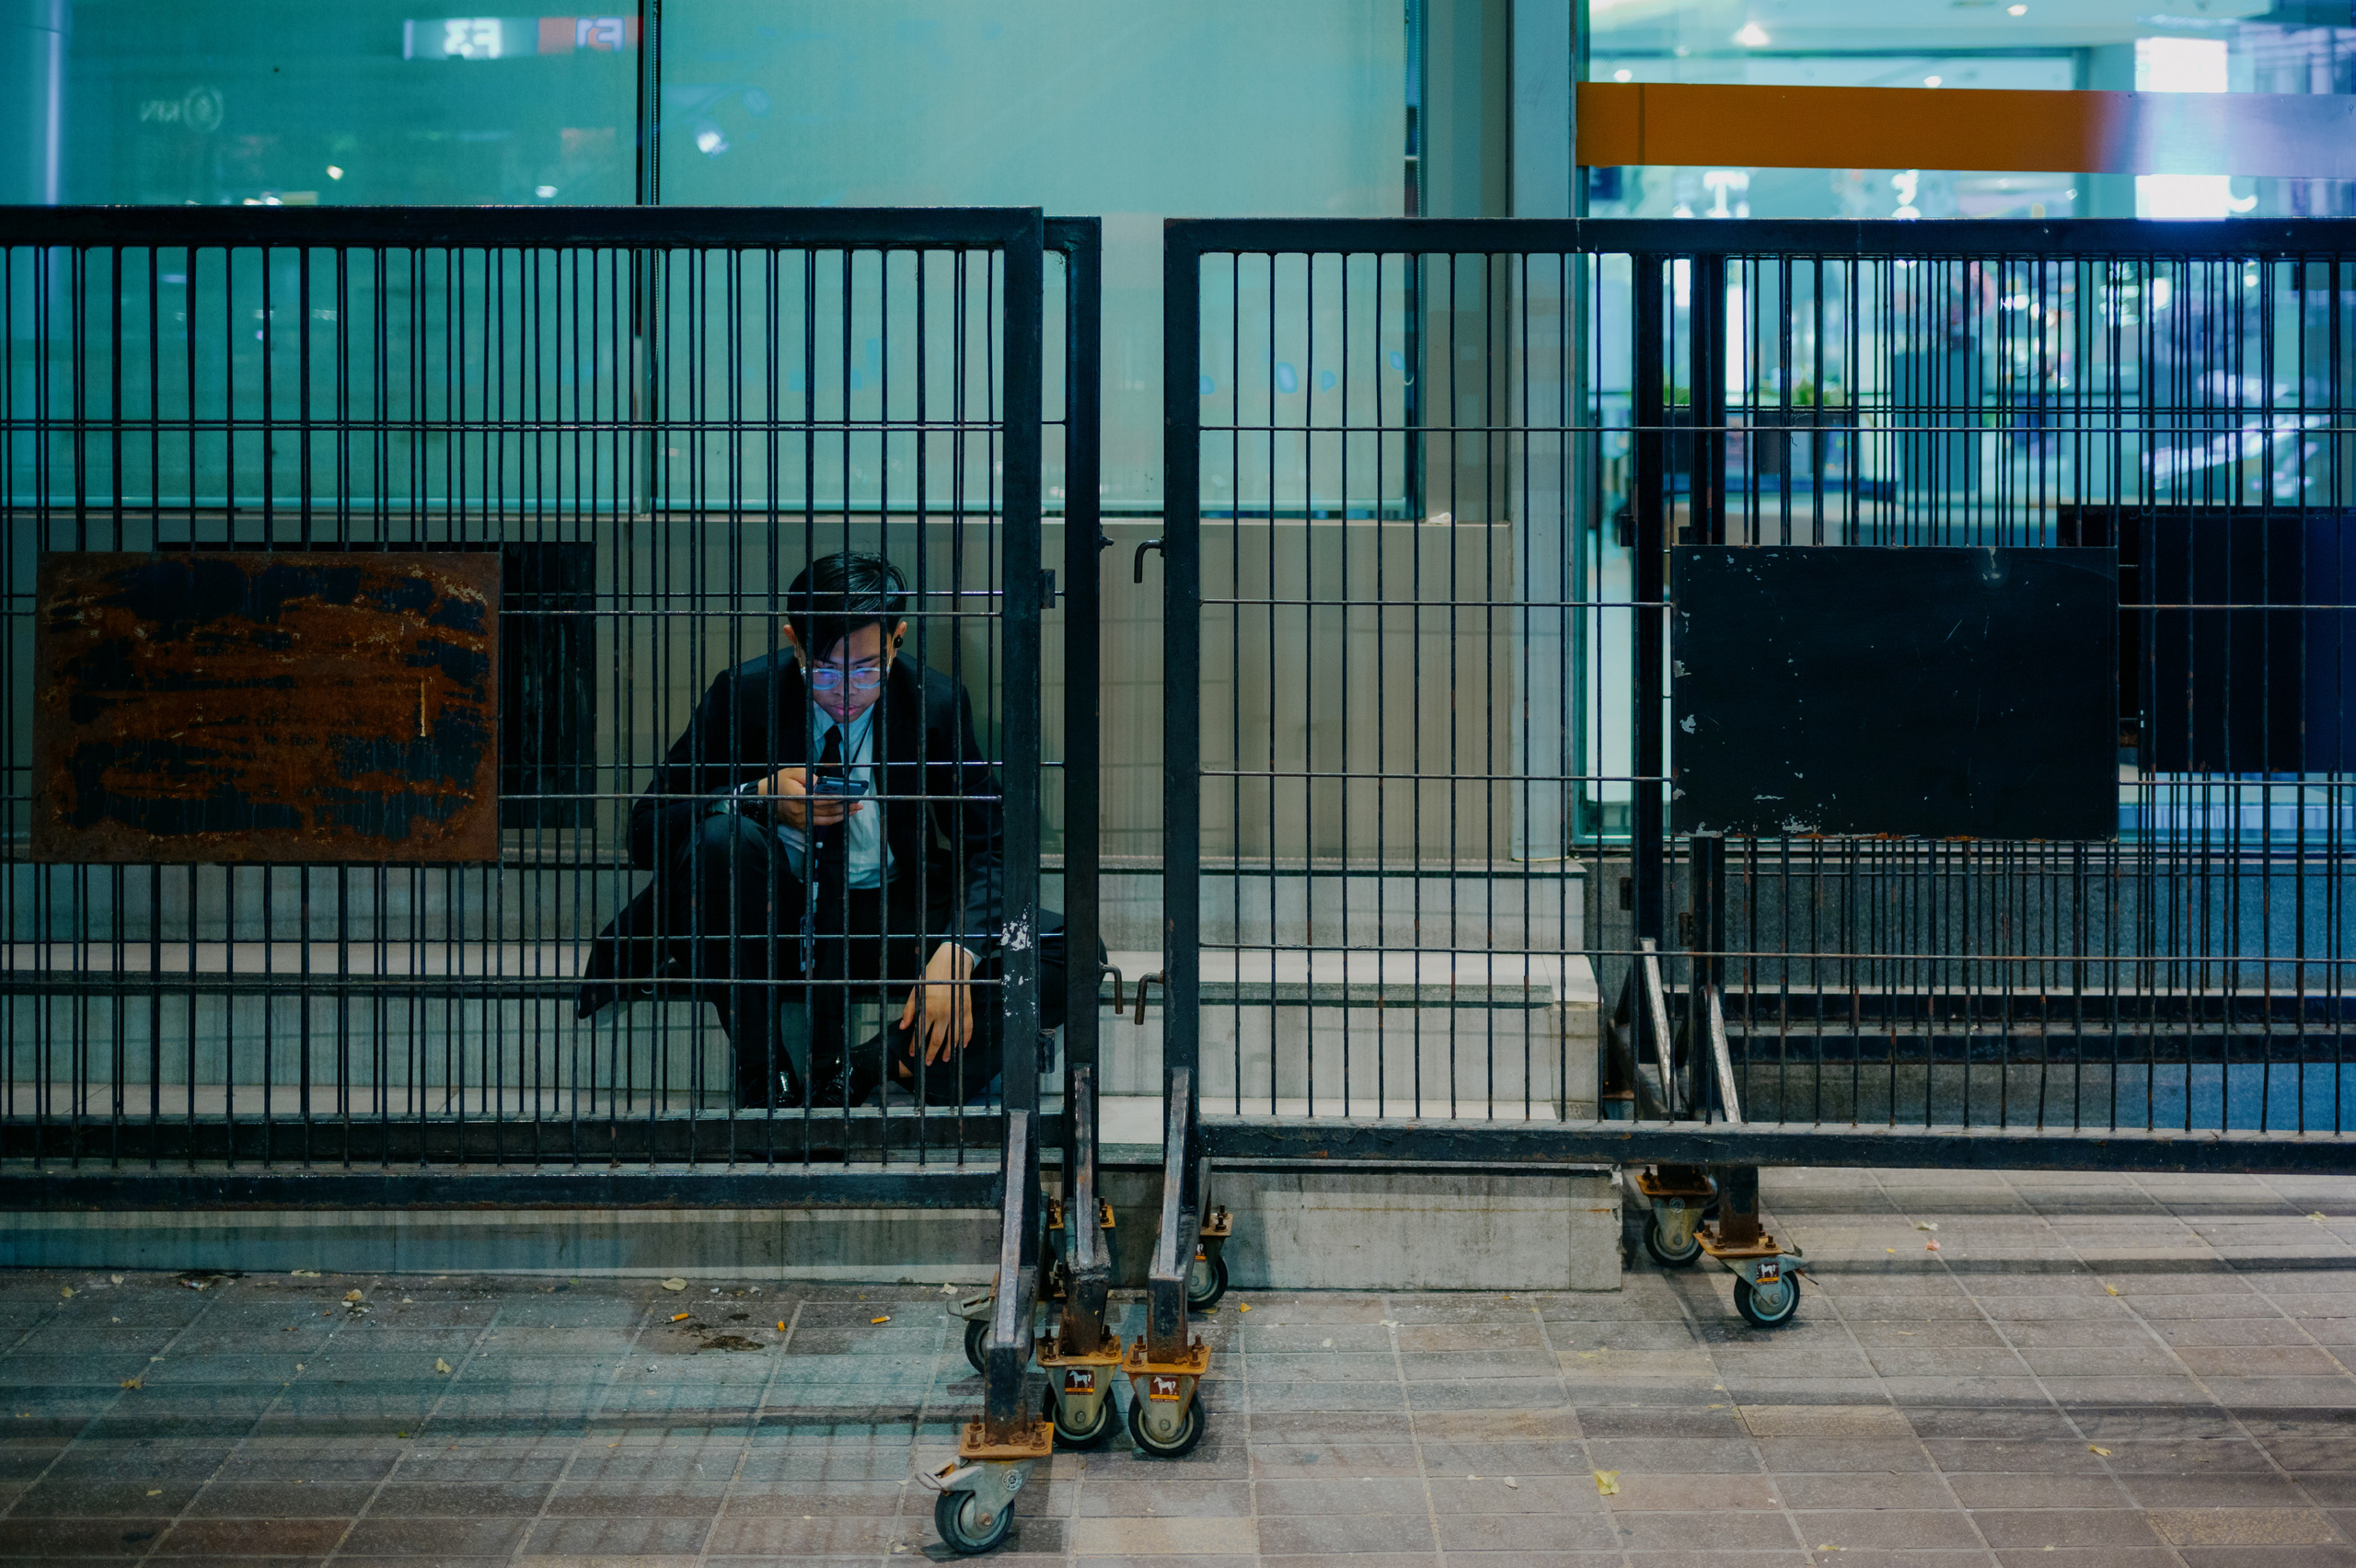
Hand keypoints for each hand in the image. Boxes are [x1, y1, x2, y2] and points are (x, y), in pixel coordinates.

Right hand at [753, 767, 862, 831]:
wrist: (764, 798)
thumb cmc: (780, 782)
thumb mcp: (794, 772)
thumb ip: (811, 776)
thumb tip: (825, 784)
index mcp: (798, 797)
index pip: (823, 799)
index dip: (838, 798)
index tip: (850, 795)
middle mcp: (800, 811)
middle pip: (827, 810)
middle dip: (844, 806)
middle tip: (858, 803)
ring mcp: (800, 820)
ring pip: (826, 819)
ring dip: (842, 815)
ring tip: (854, 810)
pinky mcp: (801, 825)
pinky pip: (820, 823)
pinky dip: (833, 820)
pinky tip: (842, 815)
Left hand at [899, 942, 976, 1063]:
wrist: (951, 964)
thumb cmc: (931, 976)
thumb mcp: (916, 991)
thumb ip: (909, 1010)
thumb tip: (904, 1027)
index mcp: (927, 1009)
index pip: (920, 1033)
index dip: (915, 1045)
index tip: (912, 1054)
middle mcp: (942, 1013)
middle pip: (936, 1040)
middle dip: (930, 1053)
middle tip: (927, 1063)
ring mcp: (956, 1012)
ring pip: (952, 1038)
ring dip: (948, 1051)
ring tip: (945, 1059)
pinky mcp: (967, 1009)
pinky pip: (967, 1028)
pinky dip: (965, 1039)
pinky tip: (961, 1046)